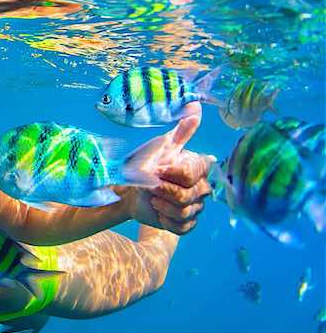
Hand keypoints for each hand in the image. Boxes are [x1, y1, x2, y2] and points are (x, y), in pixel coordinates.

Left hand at [120, 109, 214, 235]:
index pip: (191, 173)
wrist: (130, 189)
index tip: (156, 169)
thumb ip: (181, 130)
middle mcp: (202, 187)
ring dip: (162, 204)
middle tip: (149, 185)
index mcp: (198, 167)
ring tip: (152, 197)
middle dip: (163, 190)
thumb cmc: (145, 164)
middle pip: (188, 194)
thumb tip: (195, 105)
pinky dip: (166, 220)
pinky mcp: (187, 224)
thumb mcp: (161, 146)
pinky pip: (182, 227)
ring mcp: (196, 207)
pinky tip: (157, 210)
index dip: (170, 173)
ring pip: (185, 212)